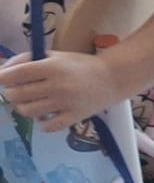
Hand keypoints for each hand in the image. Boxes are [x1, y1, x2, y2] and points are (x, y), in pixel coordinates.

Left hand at [0, 51, 124, 131]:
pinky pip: (47, 126)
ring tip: (32, 103)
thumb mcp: (55, 55)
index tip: (2, 80)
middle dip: (10, 94)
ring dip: (23, 108)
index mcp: (51, 66)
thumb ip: (27, 60)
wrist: (113, 78)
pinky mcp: (74, 117)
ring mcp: (66, 103)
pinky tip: (46, 115)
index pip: (14, 75)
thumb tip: (2, 71)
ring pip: (28, 111)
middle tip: (18, 91)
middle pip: (16, 95)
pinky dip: (42, 123)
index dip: (2, 78)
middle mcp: (57, 85)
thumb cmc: (80, 65)